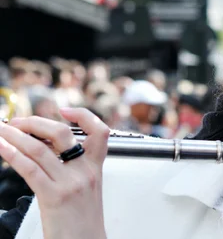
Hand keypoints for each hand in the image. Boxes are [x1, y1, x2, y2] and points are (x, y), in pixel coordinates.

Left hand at [0, 108, 109, 238]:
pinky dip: (12, 154)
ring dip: (15, 135)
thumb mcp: (86, 193)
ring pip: (40, 149)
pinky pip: (29, 168)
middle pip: (62, 133)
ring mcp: (70, 183)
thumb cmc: (82, 225)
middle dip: (35, 122)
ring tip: (2, 131)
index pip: (99, 131)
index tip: (64, 110)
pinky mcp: (54, 196)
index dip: (83, 115)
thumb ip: (73, 172)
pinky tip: (2, 148)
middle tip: (17, 122)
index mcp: (95, 170)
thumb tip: (47, 153)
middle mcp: (85, 172)